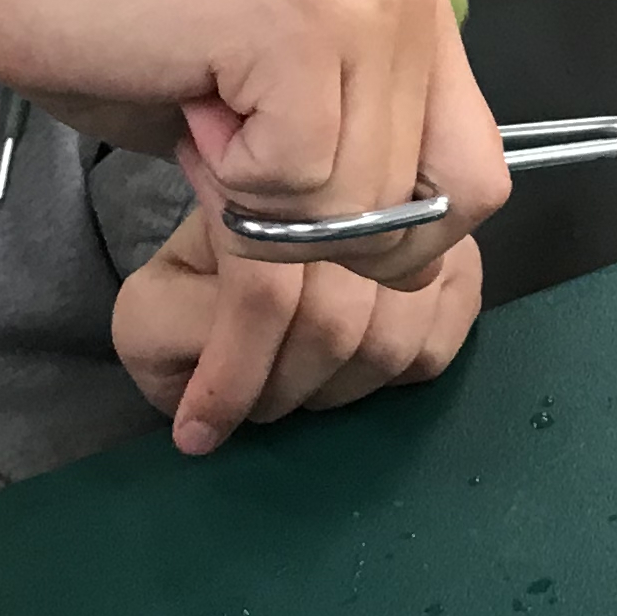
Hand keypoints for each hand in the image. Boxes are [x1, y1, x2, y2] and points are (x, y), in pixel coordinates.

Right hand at [0, 0, 508, 291]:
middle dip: (319, 237)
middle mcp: (408, 3)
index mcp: (418, 25)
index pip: (480, 186)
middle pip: (422, 214)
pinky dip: (230, 183)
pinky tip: (196, 109)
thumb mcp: (277, 129)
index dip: (398, 246)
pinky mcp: (295, 25)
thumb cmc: (136, 54)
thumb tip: (413, 274)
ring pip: (356, 208)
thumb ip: (355, 177)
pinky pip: (295, 182)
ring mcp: (358, 6)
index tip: (306, 223)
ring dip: (263, 208)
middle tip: (236, 164)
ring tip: (212, 123)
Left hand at [112, 209, 481, 452]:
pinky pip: (434, 346)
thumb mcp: (153, 305)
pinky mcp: (463, 258)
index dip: (233, 378)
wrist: (268, 232)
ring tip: (303, 387)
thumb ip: (160, 335)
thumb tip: (206, 395)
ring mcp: (416, 220)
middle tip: (258, 403)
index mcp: (256, 185)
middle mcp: (347, 185)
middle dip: (284, 388)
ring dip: (336, 390)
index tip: (201, 430)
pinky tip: (354, 368)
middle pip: (334, 324)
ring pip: (389, 342)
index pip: (263, 293)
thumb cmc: (207, 281)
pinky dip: (388, 378)